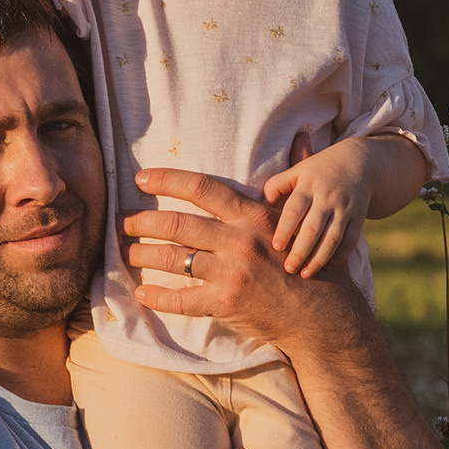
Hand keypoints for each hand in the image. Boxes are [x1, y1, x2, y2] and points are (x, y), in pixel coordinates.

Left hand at [126, 167, 315, 341]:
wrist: (324, 314)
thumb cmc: (312, 261)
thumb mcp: (304, 214)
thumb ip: (293, 176)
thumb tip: (305, 134)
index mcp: (252, 215)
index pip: (200, 187)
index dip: (166, 179)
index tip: (140, 179)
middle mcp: (238, 240)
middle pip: (177, 224)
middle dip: (143, 221)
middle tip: (124, 222)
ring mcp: (231, 273)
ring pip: (174, 259)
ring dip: (144, 255)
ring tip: (127, 252)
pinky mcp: (227, 303)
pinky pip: (183, 300)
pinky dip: (158, 298)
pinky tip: (141, 295)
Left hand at [263, 138, 376, 278]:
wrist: (359, 163)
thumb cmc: (318, 172)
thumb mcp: (297, 171)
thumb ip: (276, 186)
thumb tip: (260, 206)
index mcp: (308, 185)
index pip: (295, 209)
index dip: (285, 229)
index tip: (276, 247)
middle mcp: (327, 198)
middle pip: (313, 228)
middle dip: (301, 251)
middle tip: (289, 269)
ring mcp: (345, 209)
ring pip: (333, 238)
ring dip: (319, 258)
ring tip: (305, 275)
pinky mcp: (359, 218)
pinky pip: (350, 240)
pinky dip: (340, 256)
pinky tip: (327, 268)